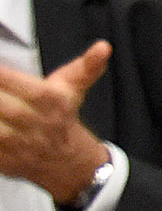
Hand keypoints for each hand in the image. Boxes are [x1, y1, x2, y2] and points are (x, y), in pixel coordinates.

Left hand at [0, 38, 111, 201]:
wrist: (69, 163)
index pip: (28, 88)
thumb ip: (85, 65)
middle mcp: (39, 124)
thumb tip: (103, 47)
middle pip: (7, 109)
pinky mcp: (6, 162)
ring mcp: (22, 146)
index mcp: (54, 102)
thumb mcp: (75, 88)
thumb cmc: (64, 117)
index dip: (6, 78)